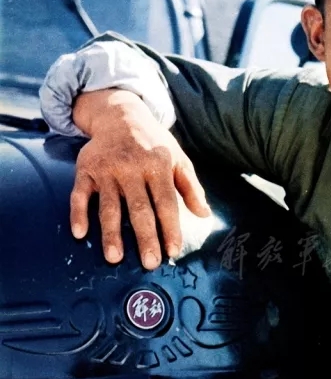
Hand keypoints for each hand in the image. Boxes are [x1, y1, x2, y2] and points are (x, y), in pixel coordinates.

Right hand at [70, 90, 210, 268]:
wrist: (120, 115)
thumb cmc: (154, 144)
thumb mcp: (178, 159)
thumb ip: (191, 187)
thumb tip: (205, 215)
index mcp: (158, 166)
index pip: (166, 203)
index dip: (170, 228)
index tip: (173, 251)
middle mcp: (132, 169)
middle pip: (139, 209)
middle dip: (145, 237)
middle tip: (150, 263)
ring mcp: (107, 170)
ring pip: (109, 206)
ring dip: (111, 233)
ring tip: (114, 258)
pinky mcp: (86, 169)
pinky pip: (80, 194)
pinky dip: (78, 213)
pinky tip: (80, 233)